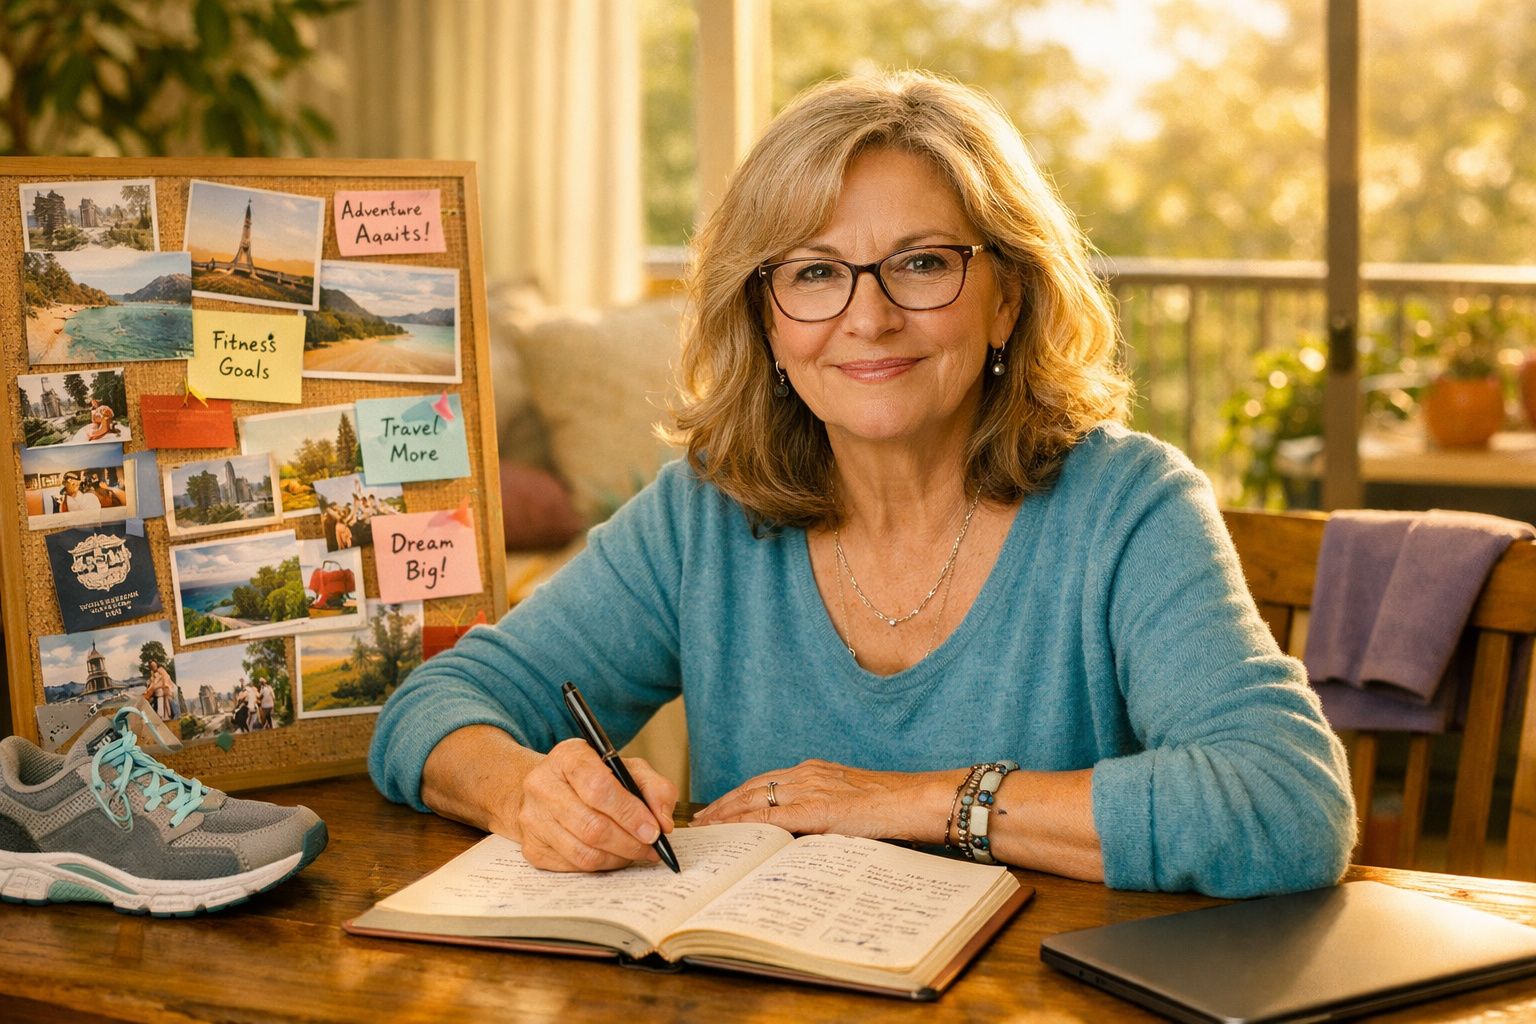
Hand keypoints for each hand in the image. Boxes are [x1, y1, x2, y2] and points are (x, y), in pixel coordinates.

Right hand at [510, 738, 678, 871]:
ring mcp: (533, 818)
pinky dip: (602, 865)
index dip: (630, 813)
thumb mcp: (627, 768)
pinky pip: (574, 866)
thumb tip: (663, 822)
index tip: (654, 830)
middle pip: (592, 826)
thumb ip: (654, 787)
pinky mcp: (532, 847)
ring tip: (637, 852)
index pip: (599, 787)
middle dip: (630, 842)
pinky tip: (614, 855)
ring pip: (583, 852)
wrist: (549, 789)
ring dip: (619, 857)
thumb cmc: (594, 777)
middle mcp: (542, 785)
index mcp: (568, 756)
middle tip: (652, 847)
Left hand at [692, 759, 956, 844]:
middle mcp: (806, 775)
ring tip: (705, 826)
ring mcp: (810, 789)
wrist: (915, 799)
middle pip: (751, 788)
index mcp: (814, 772)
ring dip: (726, 813)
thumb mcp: (849, 804)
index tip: (717, 808)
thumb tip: (800, 833)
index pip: (764, 782)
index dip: (737, 796)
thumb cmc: (890, 806)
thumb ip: (823, 812)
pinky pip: (772, 816)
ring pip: (755, 799)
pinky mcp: (816, 808)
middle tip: (699, 818)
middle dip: (722, 804)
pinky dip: (746, 822)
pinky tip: (730, 830)